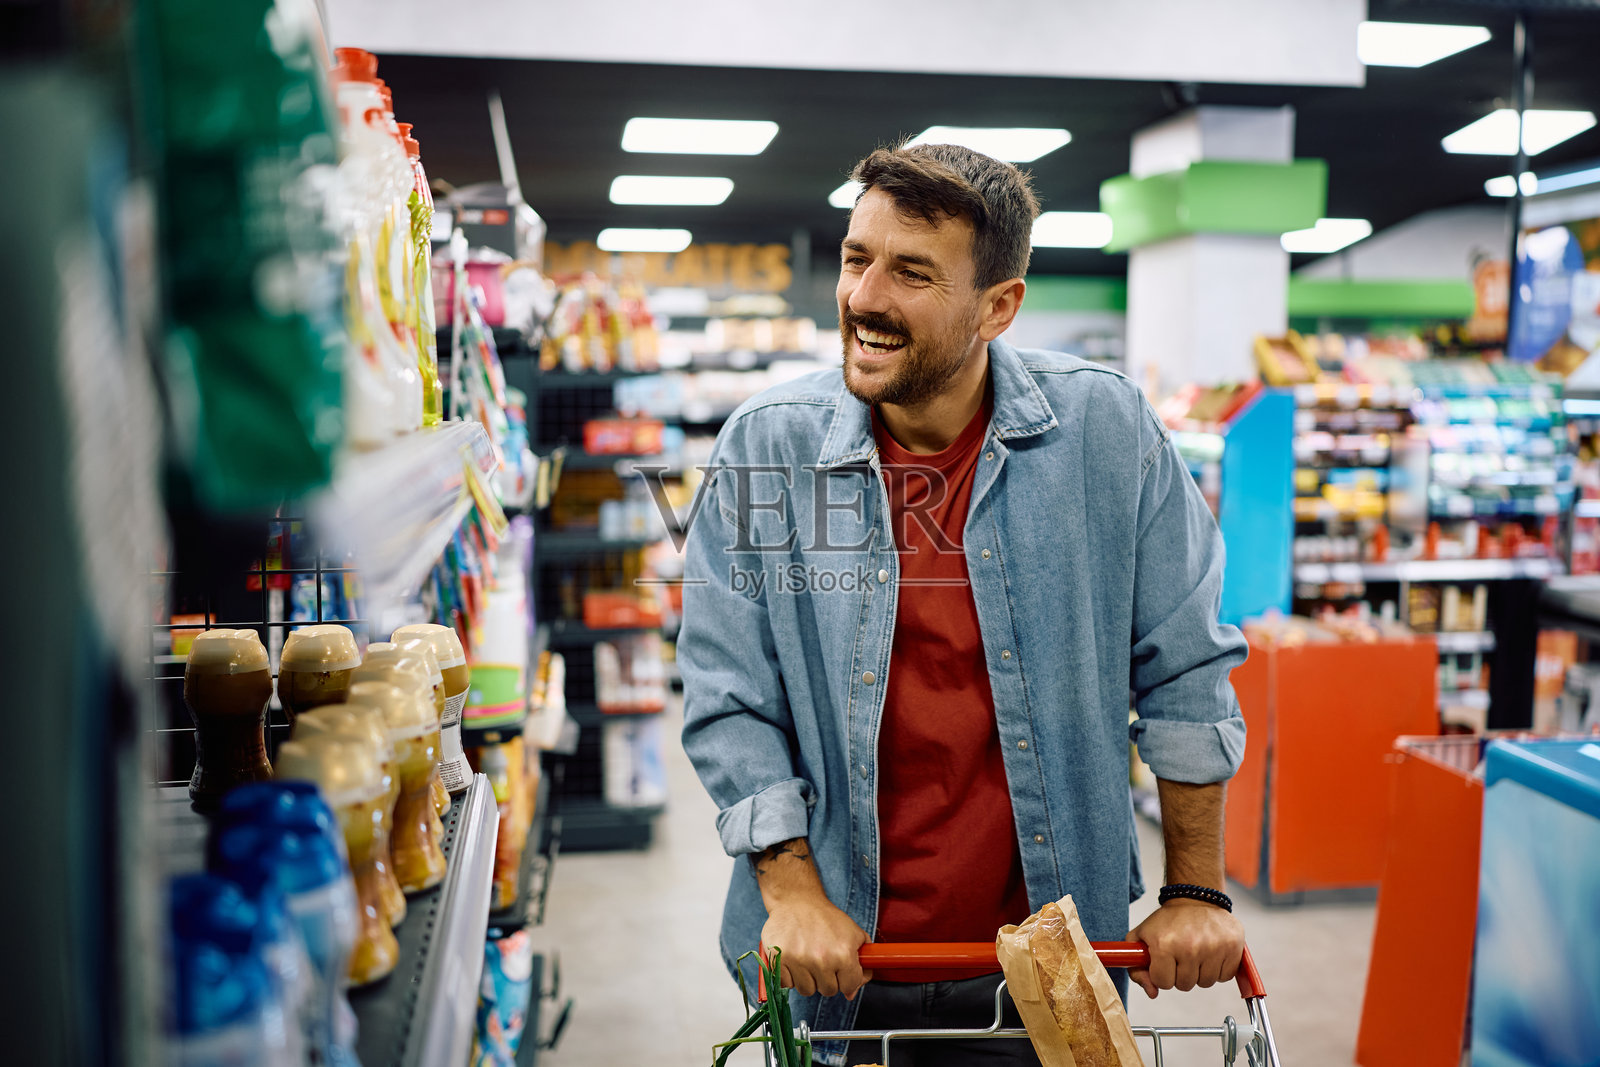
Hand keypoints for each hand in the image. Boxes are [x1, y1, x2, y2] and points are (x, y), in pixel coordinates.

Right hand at [761, 894, 872, 999]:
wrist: (797, 900)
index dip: (846, 979)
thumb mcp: (854, 934)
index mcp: (843, 953)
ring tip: (807, 959)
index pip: (849, 986)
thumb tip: (851, 994)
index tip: (841, 971)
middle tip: (822, 961)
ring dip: (808, 979)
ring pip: (806, 990)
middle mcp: (821, 959)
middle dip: (827, 979)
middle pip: (828, 991)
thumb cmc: (825, 918)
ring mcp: (798, 960)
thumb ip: (860, 965)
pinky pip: (786, 985)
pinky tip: (793, 960)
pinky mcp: (778, 959)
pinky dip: (789, 976)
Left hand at [1126, 898, 1244, 998]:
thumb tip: (1152, 993)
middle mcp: (1190, 947)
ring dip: (1200, 972)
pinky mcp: (1233, 947)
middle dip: (1181, 974)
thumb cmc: (1168, 921)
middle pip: (1185, 985)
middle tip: (1181, 954)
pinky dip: (1218, 968)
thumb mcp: (1141, 938)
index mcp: (1164, 945)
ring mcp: (1214, 948)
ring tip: (1196, 952)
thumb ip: (1137, 968)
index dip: (1162, 974)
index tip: (1164, 962)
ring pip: (1206, 982)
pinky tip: (1211, 952)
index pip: (1163, 983)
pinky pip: (1225, 976)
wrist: (1195, 899)